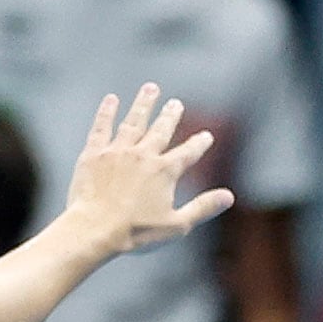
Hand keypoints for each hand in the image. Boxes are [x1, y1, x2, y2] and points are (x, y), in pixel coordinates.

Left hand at [48, 87, 234, 266]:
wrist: (93, 231)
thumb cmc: (135, 233)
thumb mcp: (176, 226)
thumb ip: (202, 208)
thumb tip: (229, 197)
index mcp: (165, 171)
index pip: (188, 152)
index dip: (199, 144)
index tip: (206, 136)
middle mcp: (144, 154)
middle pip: (161, 129)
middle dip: (171, 115)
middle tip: (176, 102)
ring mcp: (118, 152)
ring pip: (134, 121)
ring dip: (144, 104)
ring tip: (150, 88)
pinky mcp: (94, 154)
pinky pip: (102, 128)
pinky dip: (107, 113)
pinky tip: (111, 100)